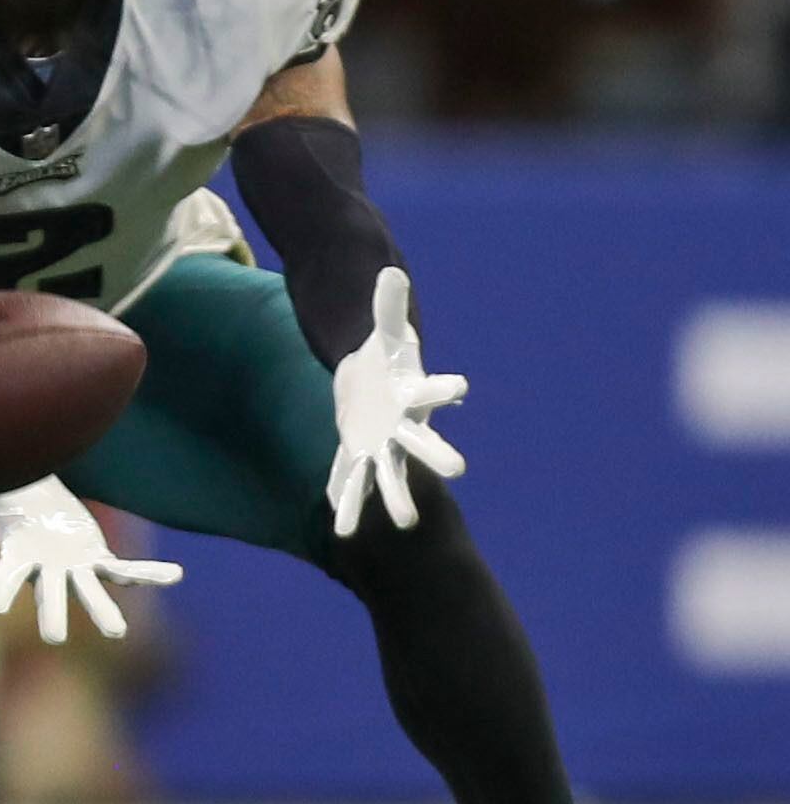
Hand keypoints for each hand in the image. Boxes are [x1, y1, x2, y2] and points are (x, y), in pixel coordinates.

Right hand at [0, 476, 183, 642]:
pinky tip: (175, 575)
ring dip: (102, 612)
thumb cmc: (12, 505)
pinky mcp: (98, 562)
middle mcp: (46, 572)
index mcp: (17, 559)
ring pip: (89, 593)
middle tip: (54, 638)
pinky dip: (150, 574)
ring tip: (116, 632)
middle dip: (52, 614)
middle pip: (48, 595)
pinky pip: (127, 571)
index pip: (4, 577)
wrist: (35, 514)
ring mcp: (74, 570)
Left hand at [327, 266, 466, 537]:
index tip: (461, 387)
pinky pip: (350, 480)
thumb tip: (391, 271)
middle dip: (437, 456)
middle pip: (423, 442)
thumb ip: (388, 305)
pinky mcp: (356, 453)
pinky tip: (341, 532)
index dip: (446, 387)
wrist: (371, 379)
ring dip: (393, 497)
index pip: (435, 390)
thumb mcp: (384, 332)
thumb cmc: (385, 356)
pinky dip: (346, 502)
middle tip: (458, 470)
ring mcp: (382, 445)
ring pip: (388, 474)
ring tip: (406, 523)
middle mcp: (404, 426)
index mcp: (414, 395)